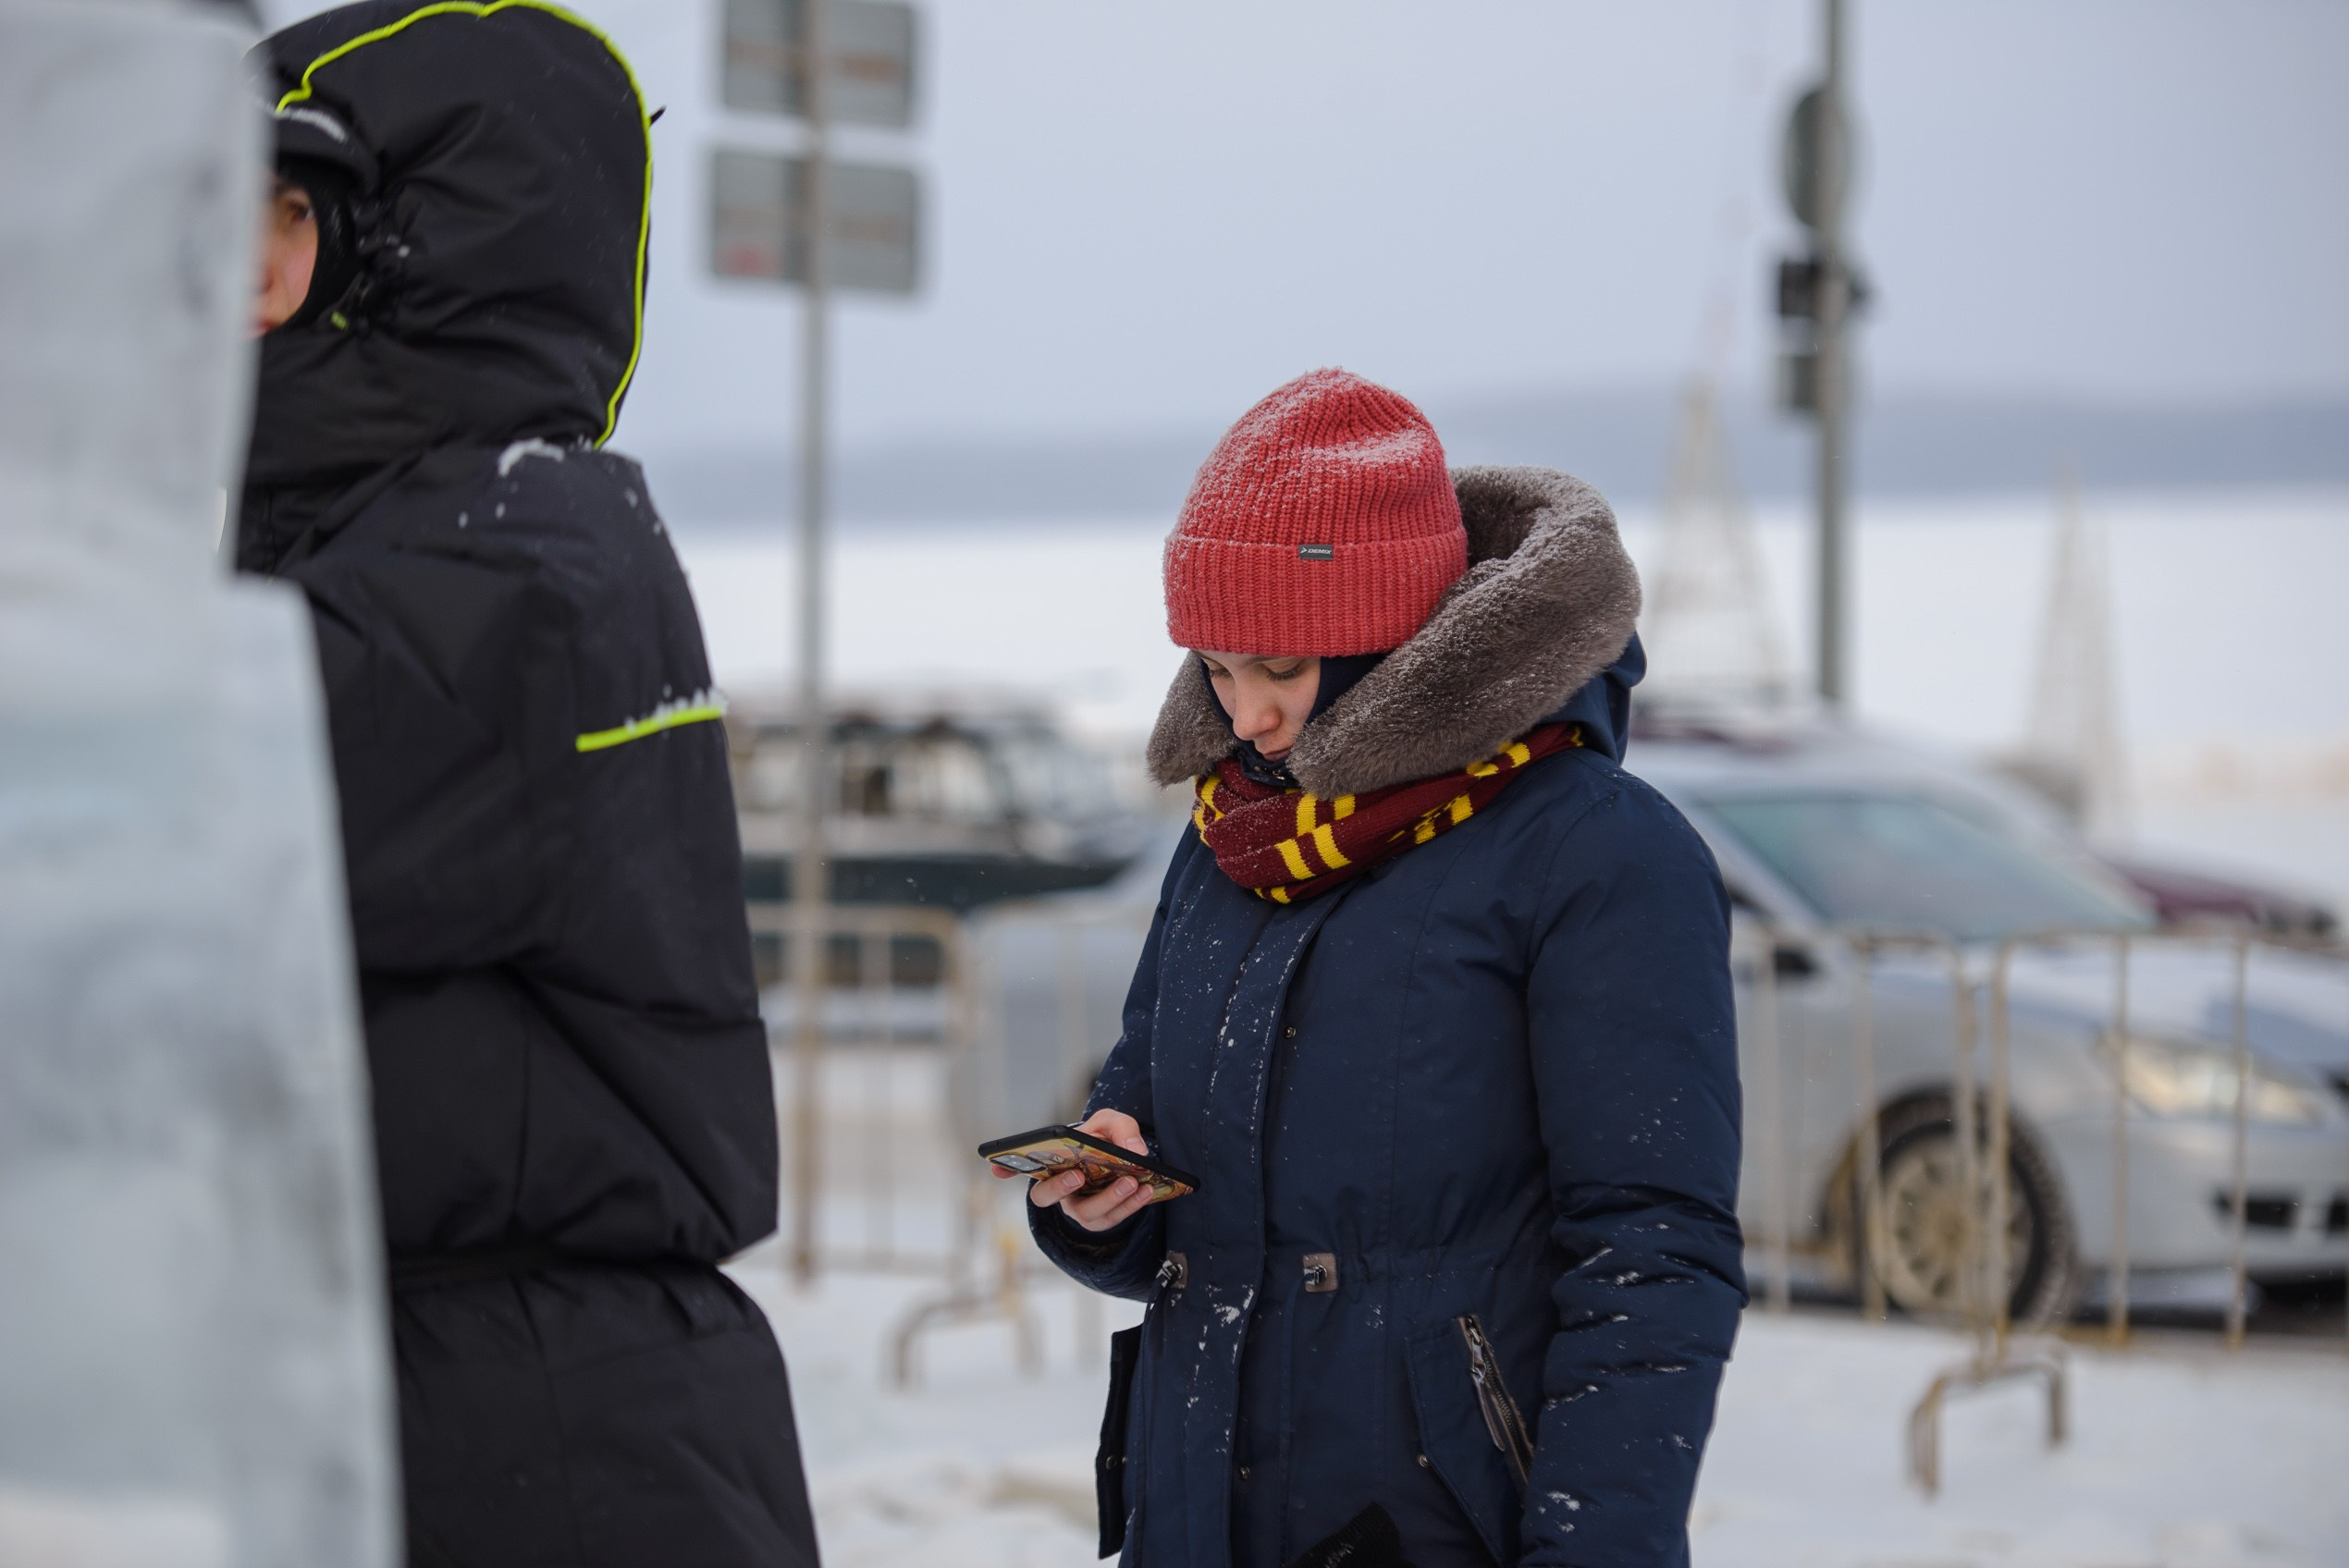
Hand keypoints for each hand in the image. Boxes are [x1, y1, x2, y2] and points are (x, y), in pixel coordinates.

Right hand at [996, 1108, 1159, 1232]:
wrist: (1128, 1161)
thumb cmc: (1106, 1140)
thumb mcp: (1112, 1124)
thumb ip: (1121, 1128)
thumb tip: (1134, 1151)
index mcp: (1051, 1163)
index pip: (1020, 1168)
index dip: (1006, 1169)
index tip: (996, 1167)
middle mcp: (1058, 1190)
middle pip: (1045, 1197)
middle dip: (1059, 1188)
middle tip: (1077, 1175)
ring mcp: (1078, 1208)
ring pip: (1085, 1213)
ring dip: (1109, 1198)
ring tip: (1132, 1182)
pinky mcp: (1101, 1220)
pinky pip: (1113, 1219)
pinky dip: (1131, 1205)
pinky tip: (1146, 1190)